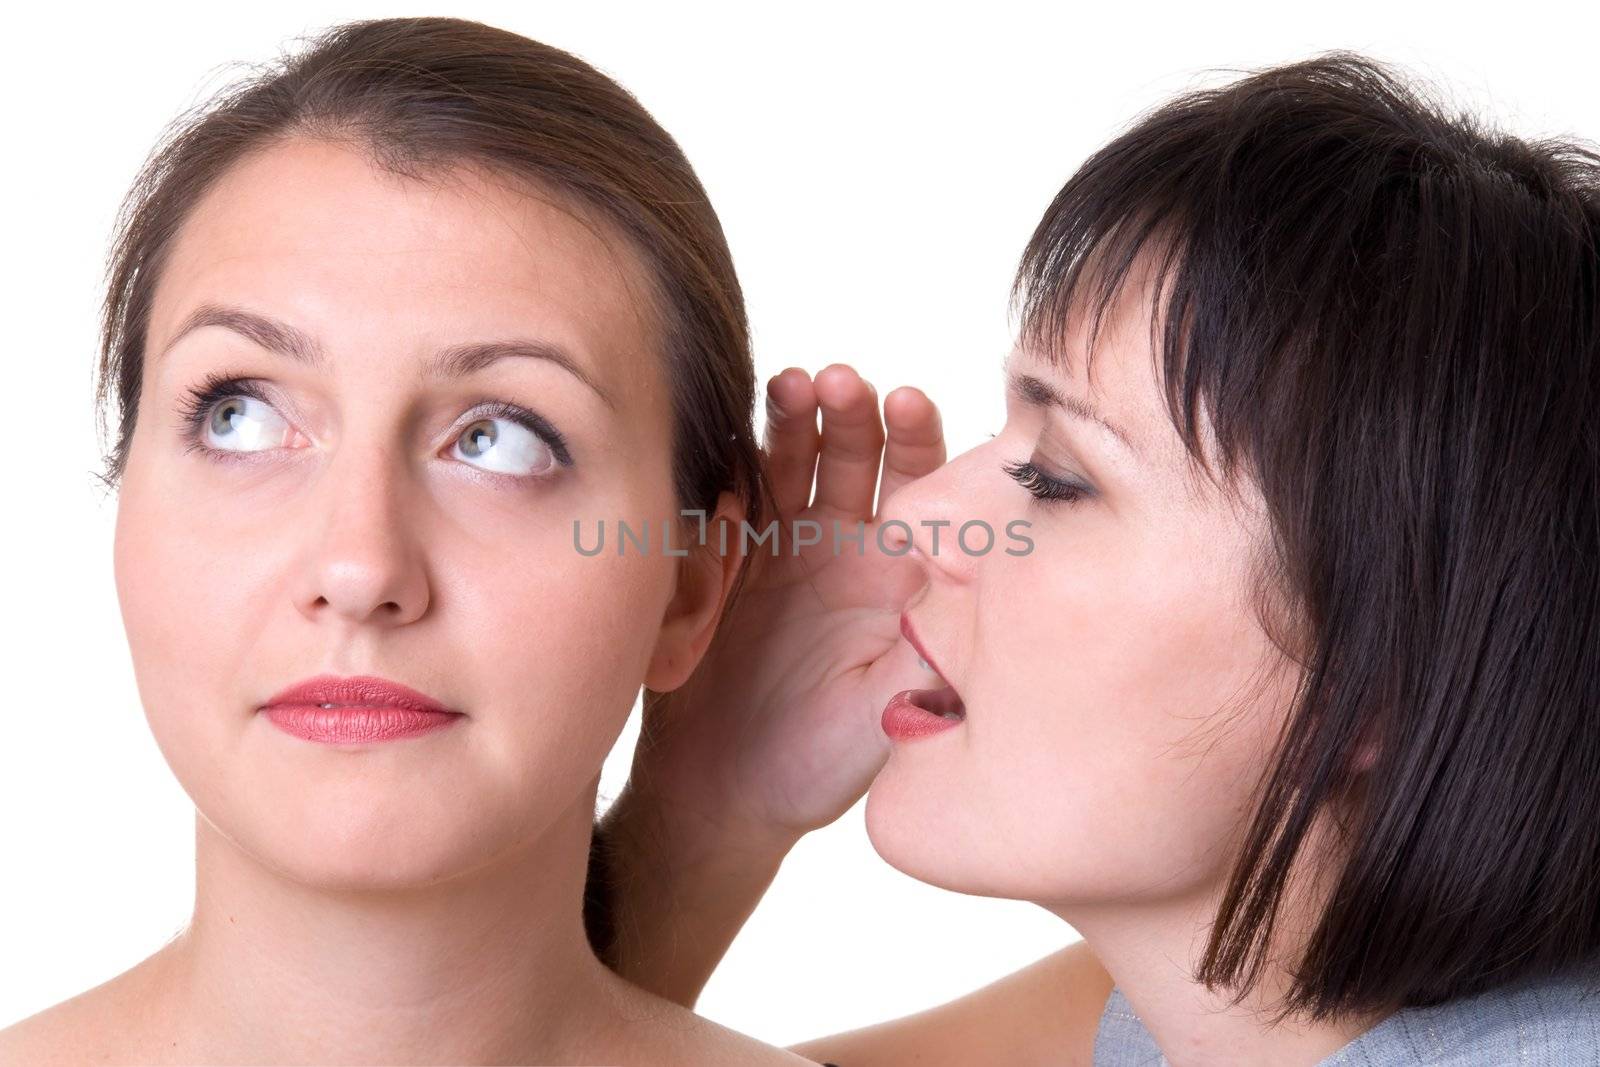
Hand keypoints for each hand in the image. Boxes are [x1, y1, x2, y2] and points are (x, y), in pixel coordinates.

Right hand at [626, 363, 945, 847]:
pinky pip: (732, 496)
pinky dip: (732, 460)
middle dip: (852, 413)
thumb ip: (923, 654)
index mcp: (901, 576)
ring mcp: (786, 548)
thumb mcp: (885, 713)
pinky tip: (732, 430)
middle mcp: (850, 549)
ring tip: (791, 384)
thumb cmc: (817, 762)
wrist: (722, 792)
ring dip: (794, 419)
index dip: (918, 439)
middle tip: (842, 382)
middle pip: (857, 456)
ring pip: (794, 461)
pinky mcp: (726, 559)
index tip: (907, 402)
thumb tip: (972, 596)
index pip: (924, 486)